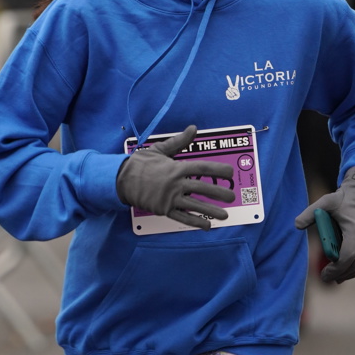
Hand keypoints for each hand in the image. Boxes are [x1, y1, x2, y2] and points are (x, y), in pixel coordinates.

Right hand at [117, 125, 234, 228]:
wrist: (122, 179)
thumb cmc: (141, 163)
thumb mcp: (160, 149)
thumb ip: (179, 141)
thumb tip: (193, 128)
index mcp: (177, 168)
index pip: (202, 168)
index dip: (218, 170)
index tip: (230, 173)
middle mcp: (176, 183)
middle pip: (203, 188)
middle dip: (219, 193)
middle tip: (232, 196)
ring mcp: (170, 198)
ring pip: (195, 206)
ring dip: (211, 211)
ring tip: (225, 215)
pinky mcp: (163, 209)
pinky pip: (183, 217)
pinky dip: (195, 222)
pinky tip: (206, 226)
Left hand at [294, 166, 354, 282]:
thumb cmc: (342, 200)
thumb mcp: (324, 202)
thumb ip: (310, 213)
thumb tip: (296, 225)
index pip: (347, 256)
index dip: (335, 269)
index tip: (323, 274)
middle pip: (354, 265)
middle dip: (339, 274)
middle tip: (324, 278)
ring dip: (346, 274)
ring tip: (331, 278)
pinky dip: (352, 270)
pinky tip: (340, 274)